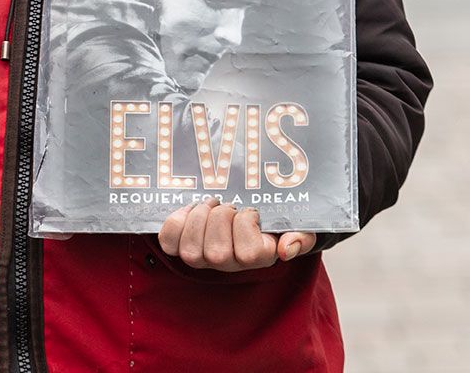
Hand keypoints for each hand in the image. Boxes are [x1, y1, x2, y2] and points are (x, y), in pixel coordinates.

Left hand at [157, 196, 314, 271]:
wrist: (255, 214)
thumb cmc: (277, 220)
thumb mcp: (299, 226)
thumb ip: (300, 237)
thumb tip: (286, 249)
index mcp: (258, 259)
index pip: (247, 252)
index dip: (246, 222)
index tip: (252, 211)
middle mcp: (229, 264)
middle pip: (215, 252)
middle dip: (221, 217)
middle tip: (229, 205)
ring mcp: (204, 258)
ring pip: (191, 250)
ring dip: (199, 218)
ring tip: (211, 204)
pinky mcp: (183, 247)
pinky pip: (169, 242)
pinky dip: (175, 223)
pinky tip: (188, 209)